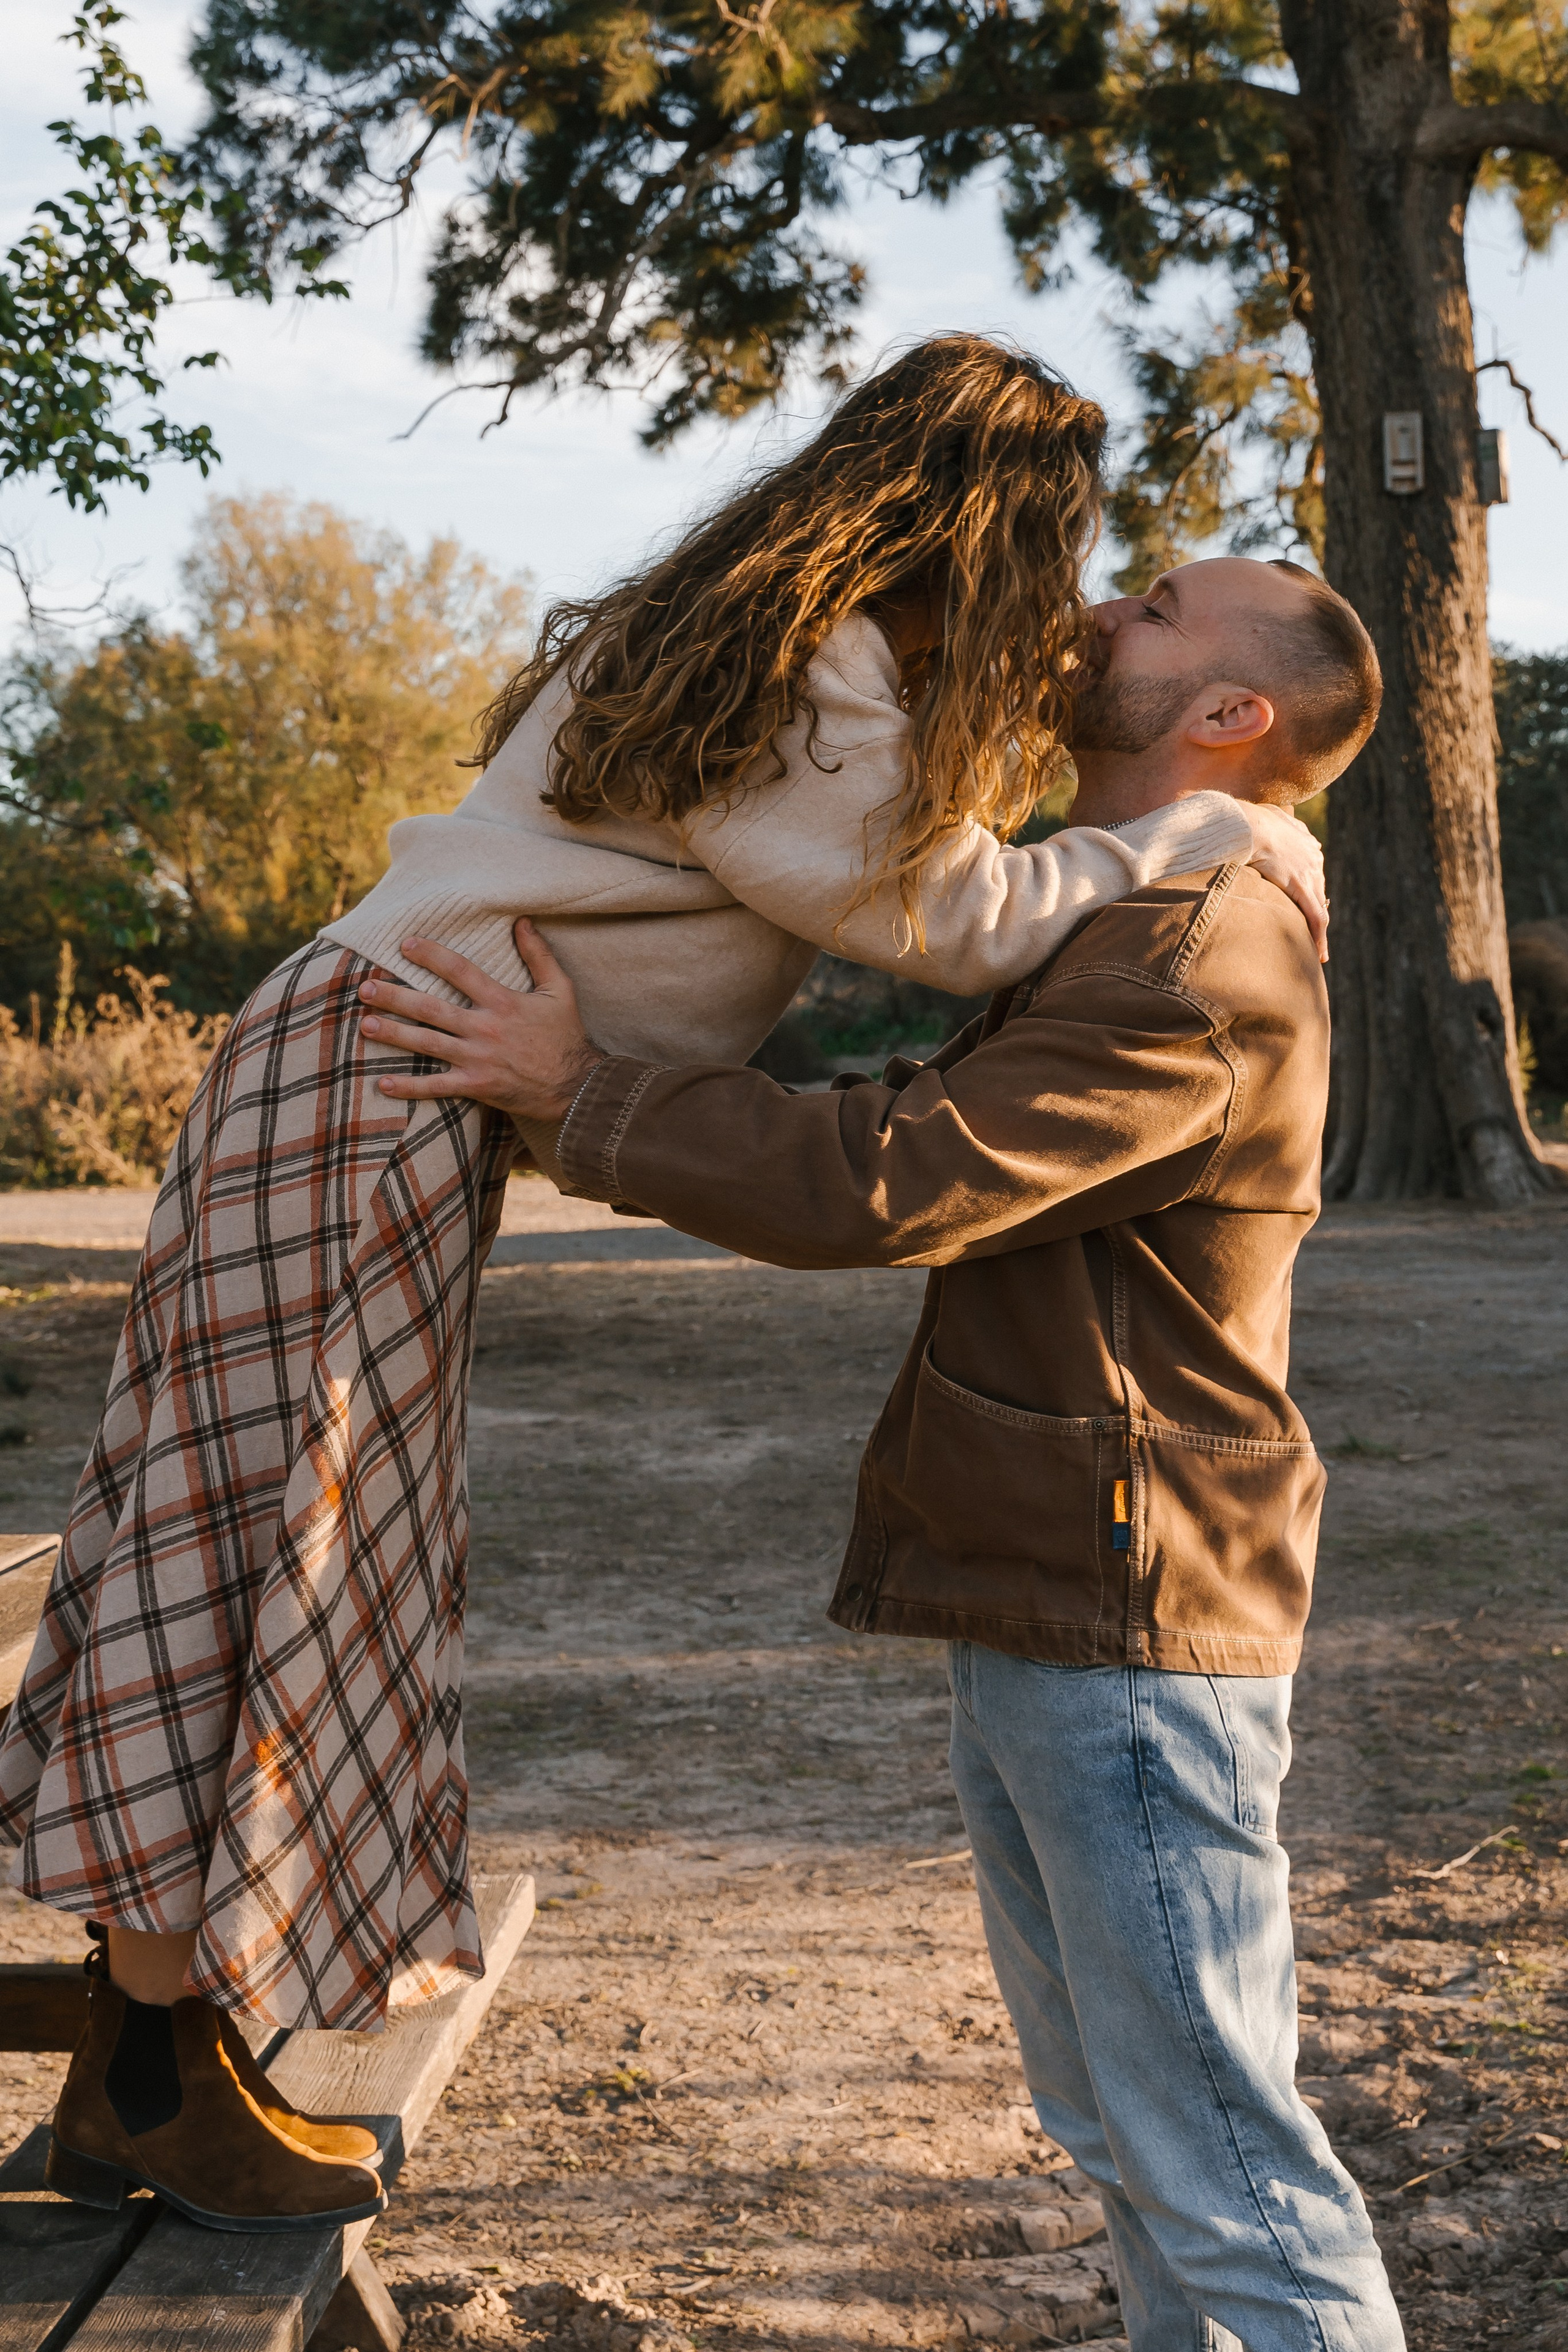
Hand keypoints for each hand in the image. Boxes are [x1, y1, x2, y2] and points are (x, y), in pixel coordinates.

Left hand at [358, 920, 605, 1119]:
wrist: (578, 1086)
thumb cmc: (567, 1036)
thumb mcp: (560, 990)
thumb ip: (539, 954)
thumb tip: (521, 920)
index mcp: (503, 1002)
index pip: (460, 971)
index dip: (432, 955)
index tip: (405, 944)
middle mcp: (485, 1029)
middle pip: (432, 1008)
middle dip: (397, 997)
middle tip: (366, 987)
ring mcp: (478, 1060)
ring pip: (427, 1044)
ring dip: (394, 1034)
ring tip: (365, 1024)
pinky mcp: (476, 1087)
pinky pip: (437, 1087)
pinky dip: (409, 1087)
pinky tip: (382, 1082)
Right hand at [1238, 802, 1328, 961]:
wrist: (1247, 824)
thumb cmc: (1248, 819)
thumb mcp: (1266, 817)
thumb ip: (1274, 823)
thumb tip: (1269, 823)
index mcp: (1306, 843)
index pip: (1311, 874)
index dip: (1307, 893)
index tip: (1302, 908)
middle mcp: (1314, 859)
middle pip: (1318, 892)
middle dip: (1314, 913)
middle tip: (1310, 936)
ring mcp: (1310, 873)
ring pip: (1319, 909)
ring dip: (1318, 932)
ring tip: (1317, 952)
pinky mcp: (1301, 887)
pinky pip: (1315, 917)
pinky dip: (1319, 937)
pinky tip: (1320, 953)